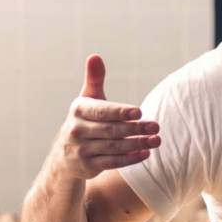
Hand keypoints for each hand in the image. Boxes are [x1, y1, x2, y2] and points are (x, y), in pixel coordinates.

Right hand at [51, 55, 160, 179]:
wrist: (65, 155)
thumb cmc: (84, 120)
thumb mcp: (87, 100)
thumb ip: (94, 79)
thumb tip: (95, 56)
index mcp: (78, 110)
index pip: (102, 111)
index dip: (121, 112)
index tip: (140, 112)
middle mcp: (77, 130)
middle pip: (111, 130)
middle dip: (135, 129)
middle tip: (156, 126)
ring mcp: (81, 149)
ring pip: (114, 147)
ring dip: (137, 144)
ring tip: (156, 140)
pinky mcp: (88, 166)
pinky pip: (112, 162)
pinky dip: (130, 159)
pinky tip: (145, 154)